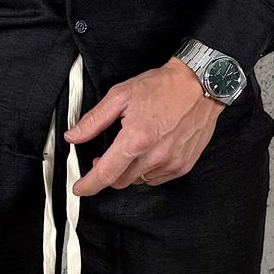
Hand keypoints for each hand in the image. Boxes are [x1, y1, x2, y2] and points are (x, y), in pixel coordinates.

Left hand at [64, 57, 223, 193]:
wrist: (200, 85)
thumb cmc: (163, 87)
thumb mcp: (121, 96)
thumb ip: (94, 120)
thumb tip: (73, 136)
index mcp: (136, 138)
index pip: (105, 173)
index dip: (88, 185)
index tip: (79, 188)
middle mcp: (155, 155)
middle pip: (120, 181)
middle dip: (107, 173)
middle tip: (105, 156)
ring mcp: (171, 163)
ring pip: (137, 181)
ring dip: (128, 171)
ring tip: (131, 149)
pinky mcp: (183, 165)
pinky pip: (156, 179)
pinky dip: (146, 171)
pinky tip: (148, 152)